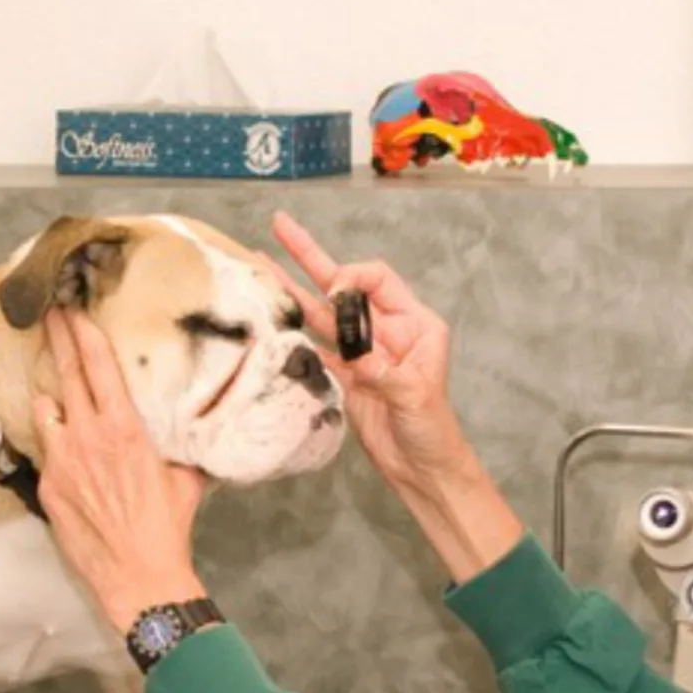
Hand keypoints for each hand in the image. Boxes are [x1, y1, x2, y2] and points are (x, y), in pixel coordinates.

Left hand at [32, 309, 207, 630]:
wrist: (137, 574)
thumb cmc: (167, 526)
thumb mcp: (185, 478)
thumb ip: (177, 447)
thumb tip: (189, 433)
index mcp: (125, 429)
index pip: (99, 367)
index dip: (83, 334)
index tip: (73, 310)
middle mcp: (88, 437)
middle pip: (65, 374)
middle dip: (56, 339)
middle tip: (48, 314)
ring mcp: (62, 461)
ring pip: (46, 410)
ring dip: (54, 400)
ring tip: (60, 398)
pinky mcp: (47, 485)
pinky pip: (47, 450)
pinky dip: (57, 445)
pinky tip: (69, 455)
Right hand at [263, 210, 474, 498]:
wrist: (421, 467)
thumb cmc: (433, 430)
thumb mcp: (416, 397)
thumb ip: (386, 373)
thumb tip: (359, 357)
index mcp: (414, 323)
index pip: (377, 279)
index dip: (351, 279)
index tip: (334, 295)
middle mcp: (386, 329)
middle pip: (343, 285)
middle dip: (311, 256)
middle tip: (280, 225)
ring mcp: (361, 350)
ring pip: (322, 313)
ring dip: (292, 289)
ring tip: (259, 261)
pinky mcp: (344, 373)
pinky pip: (314, 345)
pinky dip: (292, 330)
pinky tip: (270, 312)